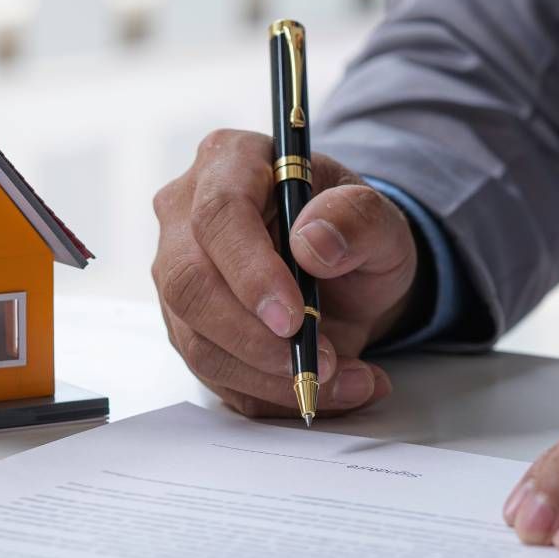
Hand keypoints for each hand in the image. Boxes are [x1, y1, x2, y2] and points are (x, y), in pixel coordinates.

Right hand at [151, 128, 419, 416]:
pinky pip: (215, 374)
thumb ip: (358, 219)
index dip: (251, 272)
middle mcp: (186, 215)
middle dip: (253, 339)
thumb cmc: (352, 232)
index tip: (293, 318)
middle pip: (190, 283)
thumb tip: (313, 243)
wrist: (345, 273)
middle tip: (319, 364)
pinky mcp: (187, 327)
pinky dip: (271, 395)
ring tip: (346, 381)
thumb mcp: (380, 219)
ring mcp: (178, 275)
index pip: (219, 214)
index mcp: (230, 162)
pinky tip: (325, 390)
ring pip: (197, 340)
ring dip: (271, 378)